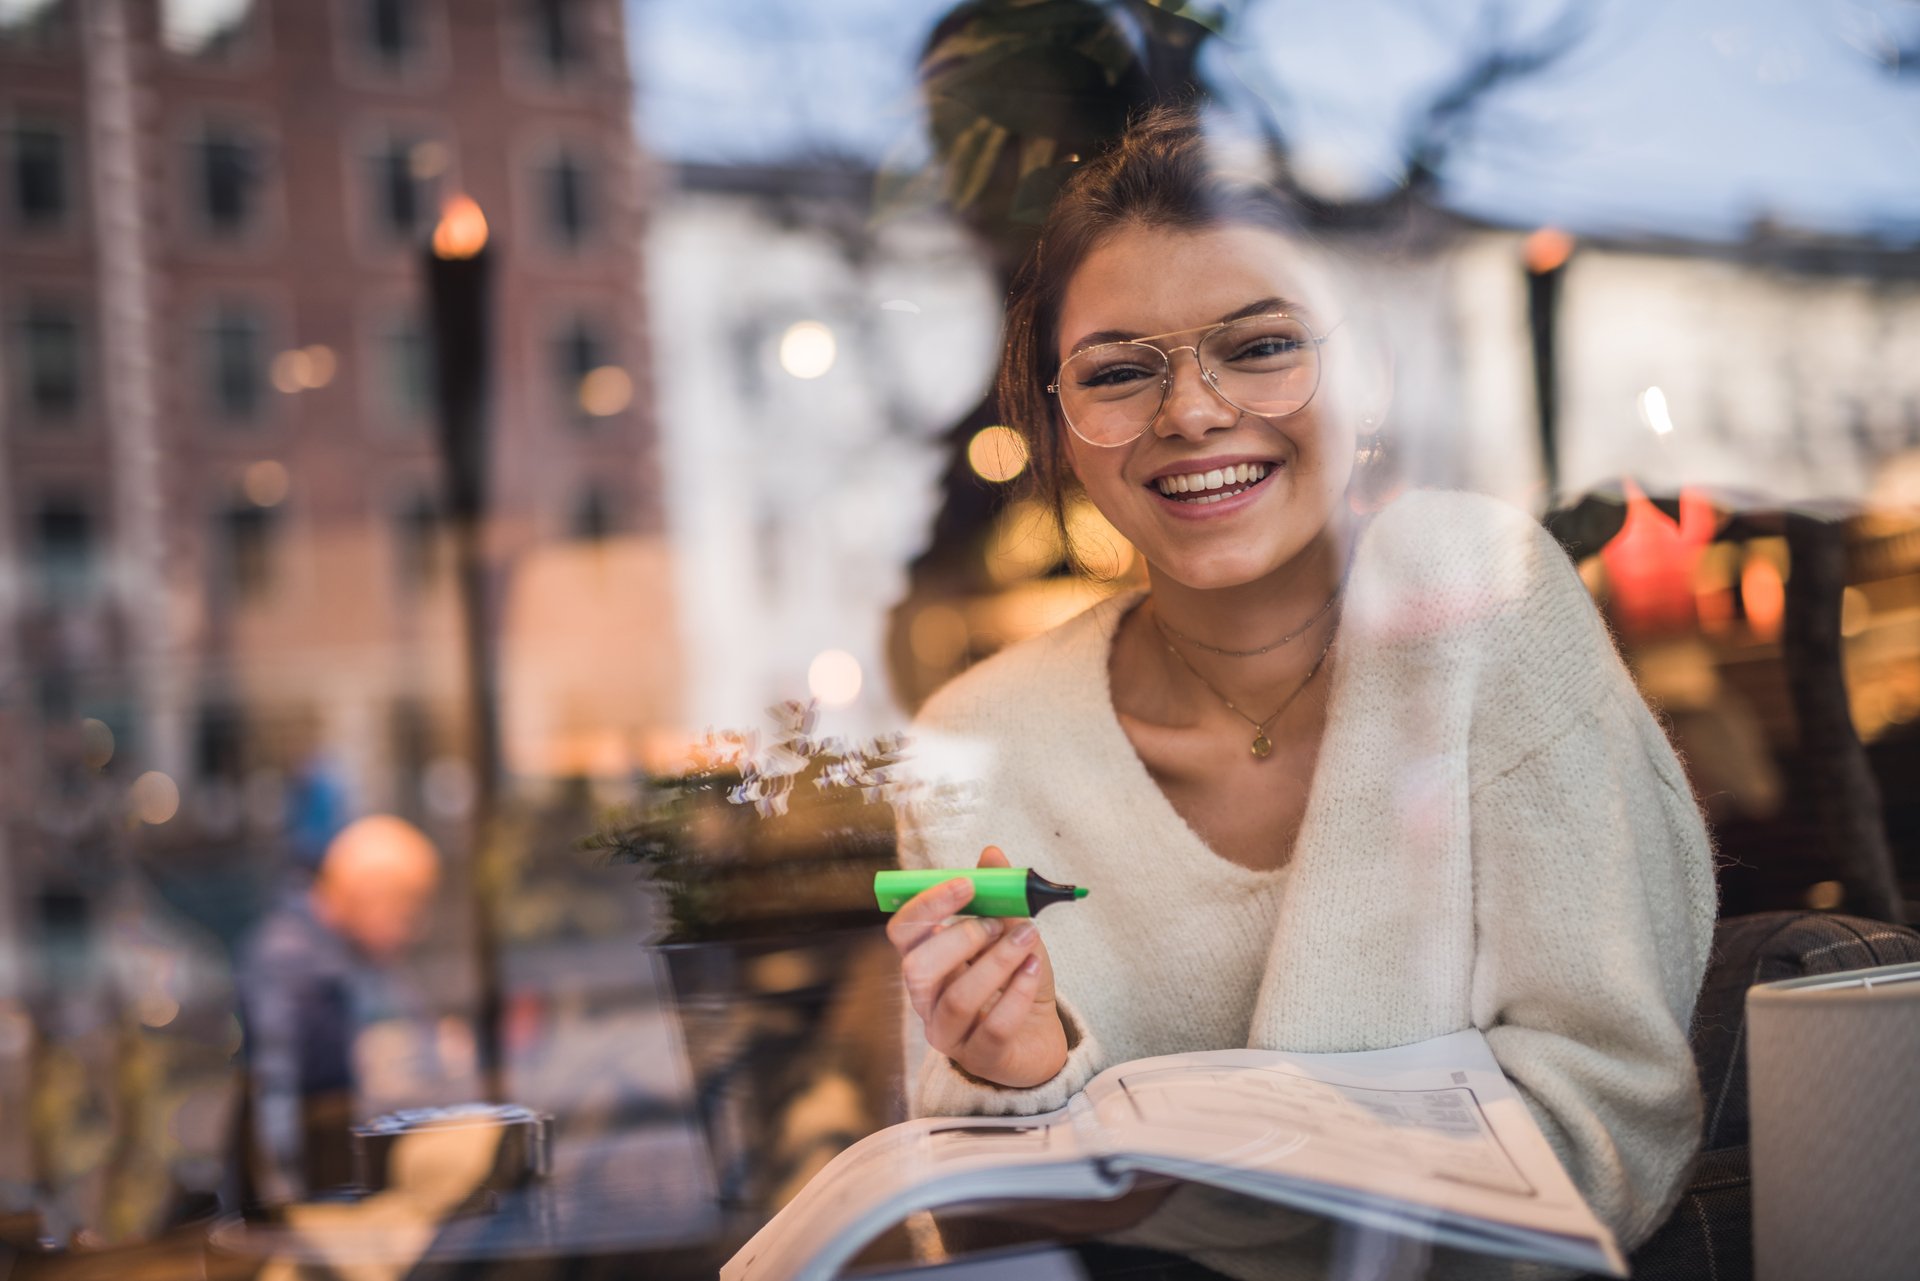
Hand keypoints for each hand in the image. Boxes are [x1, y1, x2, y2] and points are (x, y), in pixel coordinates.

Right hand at [887, 846, 1069, 1088]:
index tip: (967, 883)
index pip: (902, 932)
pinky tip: (1035, 969)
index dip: (927, 905)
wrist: (1040, 1035)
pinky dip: (1018, 992)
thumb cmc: (1015, 981)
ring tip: (1026, 940)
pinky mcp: (982, 1058)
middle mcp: (927, 1000)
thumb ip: (999, 897)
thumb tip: (992, 854)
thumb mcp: (1010, 933)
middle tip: (998, 924)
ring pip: (957, 999)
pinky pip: (994, 1027)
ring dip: (996, 963)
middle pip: (917, 969)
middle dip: (960, 939)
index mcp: (925, 963)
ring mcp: (950, 1034)